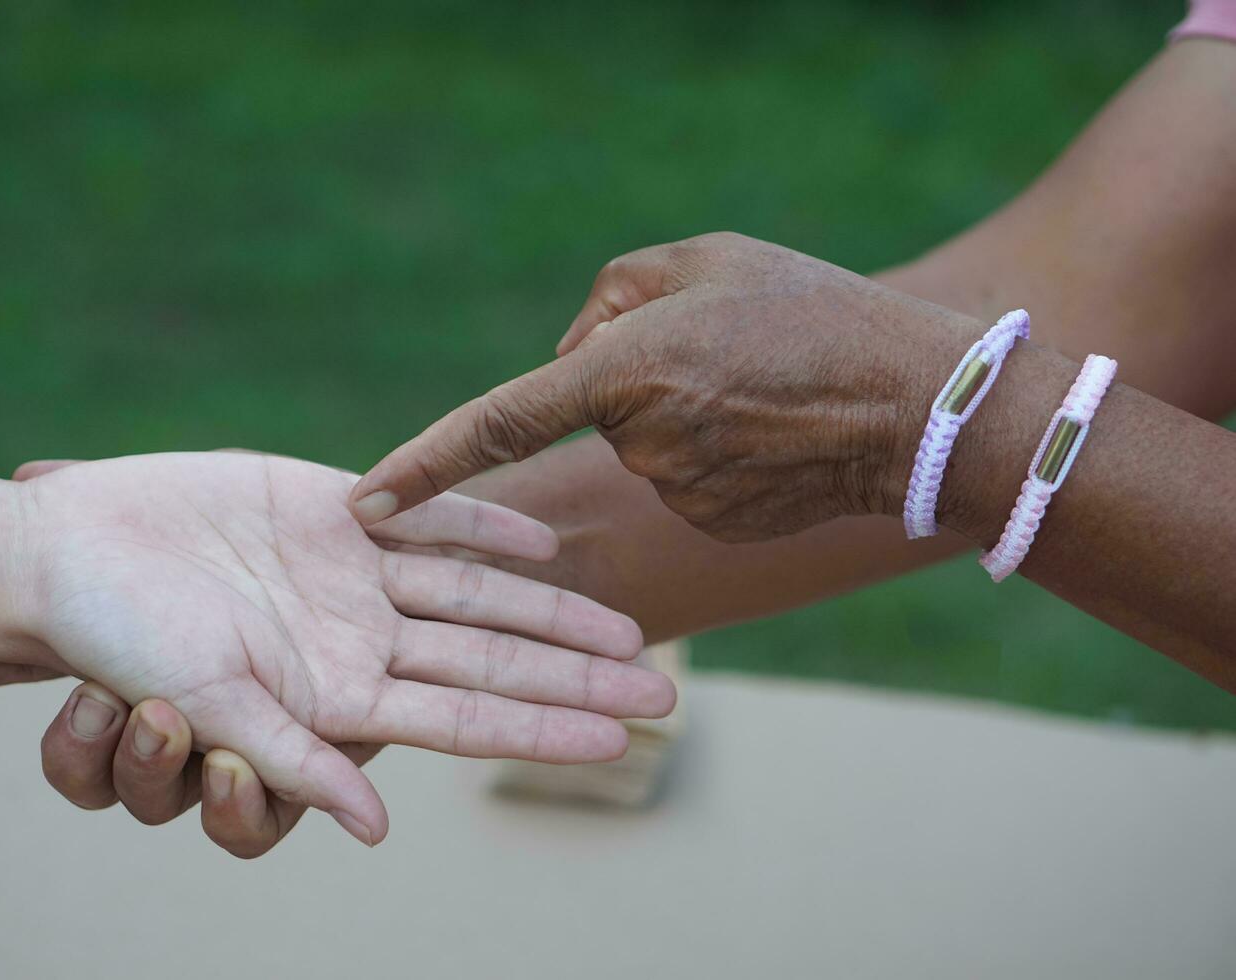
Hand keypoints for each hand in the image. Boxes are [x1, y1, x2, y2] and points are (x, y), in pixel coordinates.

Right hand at [0, 451, 670, 844]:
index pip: (467, 716)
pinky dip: (484, 519)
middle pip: (493, 657)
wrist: (72, 550)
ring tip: (628, 627)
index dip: (544, 726)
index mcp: (339, 694)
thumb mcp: (210, 704)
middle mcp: (361, 637)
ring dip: (551, 607)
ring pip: (477, 591)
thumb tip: (374, 828)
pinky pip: (428, 511)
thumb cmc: (122, 642)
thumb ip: (295, 760)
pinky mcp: (337, 504)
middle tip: (663, 689)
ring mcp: (355, 571)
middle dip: (576, 674)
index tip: (622, 739)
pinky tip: (545, 539)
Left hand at [350, 232, 984, 541]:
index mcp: (625, 371)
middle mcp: (640, 443)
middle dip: (630, 374)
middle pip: (594, 404)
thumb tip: (569, 350)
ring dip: (676, 413)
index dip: (426, 463)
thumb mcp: (709, 257)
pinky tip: (767, 434)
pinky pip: (678, 479)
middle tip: (722, 349)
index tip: (366, 502)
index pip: (498, 421)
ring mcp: (675, 493)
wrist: (918, 405)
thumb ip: (612, 294)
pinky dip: (708, 455)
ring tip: (757, 389)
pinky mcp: (708, 524)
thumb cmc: (813, 313)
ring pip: (639, 443)